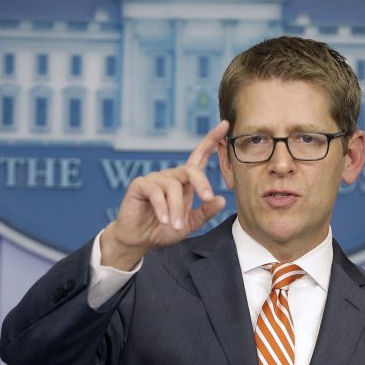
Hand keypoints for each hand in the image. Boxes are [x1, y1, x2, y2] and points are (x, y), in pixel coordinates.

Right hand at [100, 120, 228, 269]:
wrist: (139, 240)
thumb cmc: (164, 229)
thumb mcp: (190, 224)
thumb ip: (205, 212)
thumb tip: (221, 200)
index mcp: (185, 182)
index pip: (199, 156)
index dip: (211, 140)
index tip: (225, 125)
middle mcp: (171, 176)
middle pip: (191, 169)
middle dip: (202, 183)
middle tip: (208, 198)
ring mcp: (155, 179)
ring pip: (173, 186)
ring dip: (176, 209)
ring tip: (176, 226)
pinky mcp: (140, 185)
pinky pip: (155, 192)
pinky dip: (162, 207)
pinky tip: (163, 220)